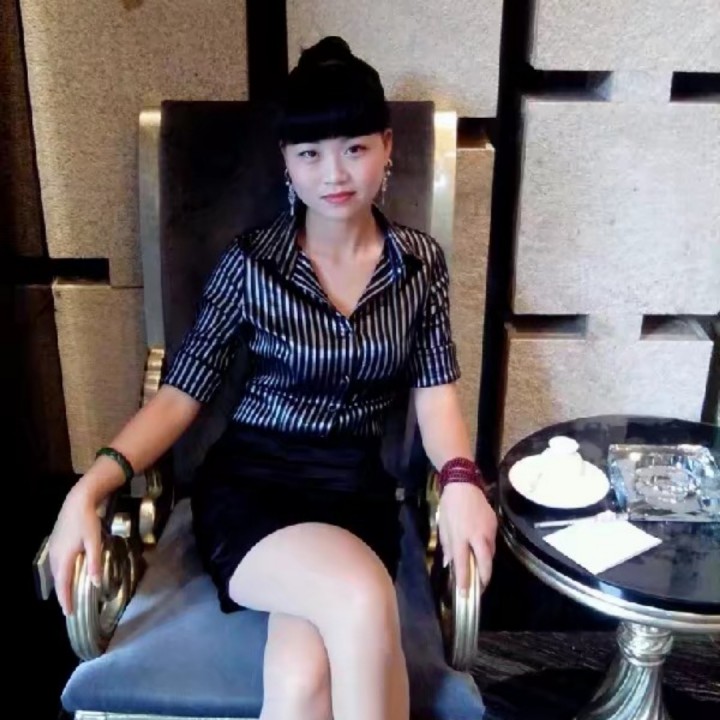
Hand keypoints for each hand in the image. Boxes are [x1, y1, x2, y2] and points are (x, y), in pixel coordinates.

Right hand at [48, 482, 102, 615]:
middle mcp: (55, 556)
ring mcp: (53, 549)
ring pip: (56, 572)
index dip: (65, 600)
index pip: (63, 585)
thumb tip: (95, 583)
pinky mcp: (55, 542)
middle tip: (70, 607)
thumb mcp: (94, 541)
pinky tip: (67, 574)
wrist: (77, 501)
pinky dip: (61, 574)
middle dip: (63, 595)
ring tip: (69, 594)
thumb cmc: (87, 520)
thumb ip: (94, 562)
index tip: (69, 613)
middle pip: (58, 580)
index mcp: (64, 558)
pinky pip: (56, 564)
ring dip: (62, 584)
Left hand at [437, 482, 496, 593]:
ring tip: (480, 573)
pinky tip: (482, 553)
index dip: (464, 580)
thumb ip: (447, 546)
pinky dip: (488, 551)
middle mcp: (476, 536)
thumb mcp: (443, 526)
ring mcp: (488, 530)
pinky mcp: (494, 524)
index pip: (463, 563)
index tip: (464, 594)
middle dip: (484, 579)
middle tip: (480, 588)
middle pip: (485, 563)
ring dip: (486, 565)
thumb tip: (449, 563)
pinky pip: (492, 543)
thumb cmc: (450, 506)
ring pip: (490, 554)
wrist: (464, 485)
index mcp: (460, 536)